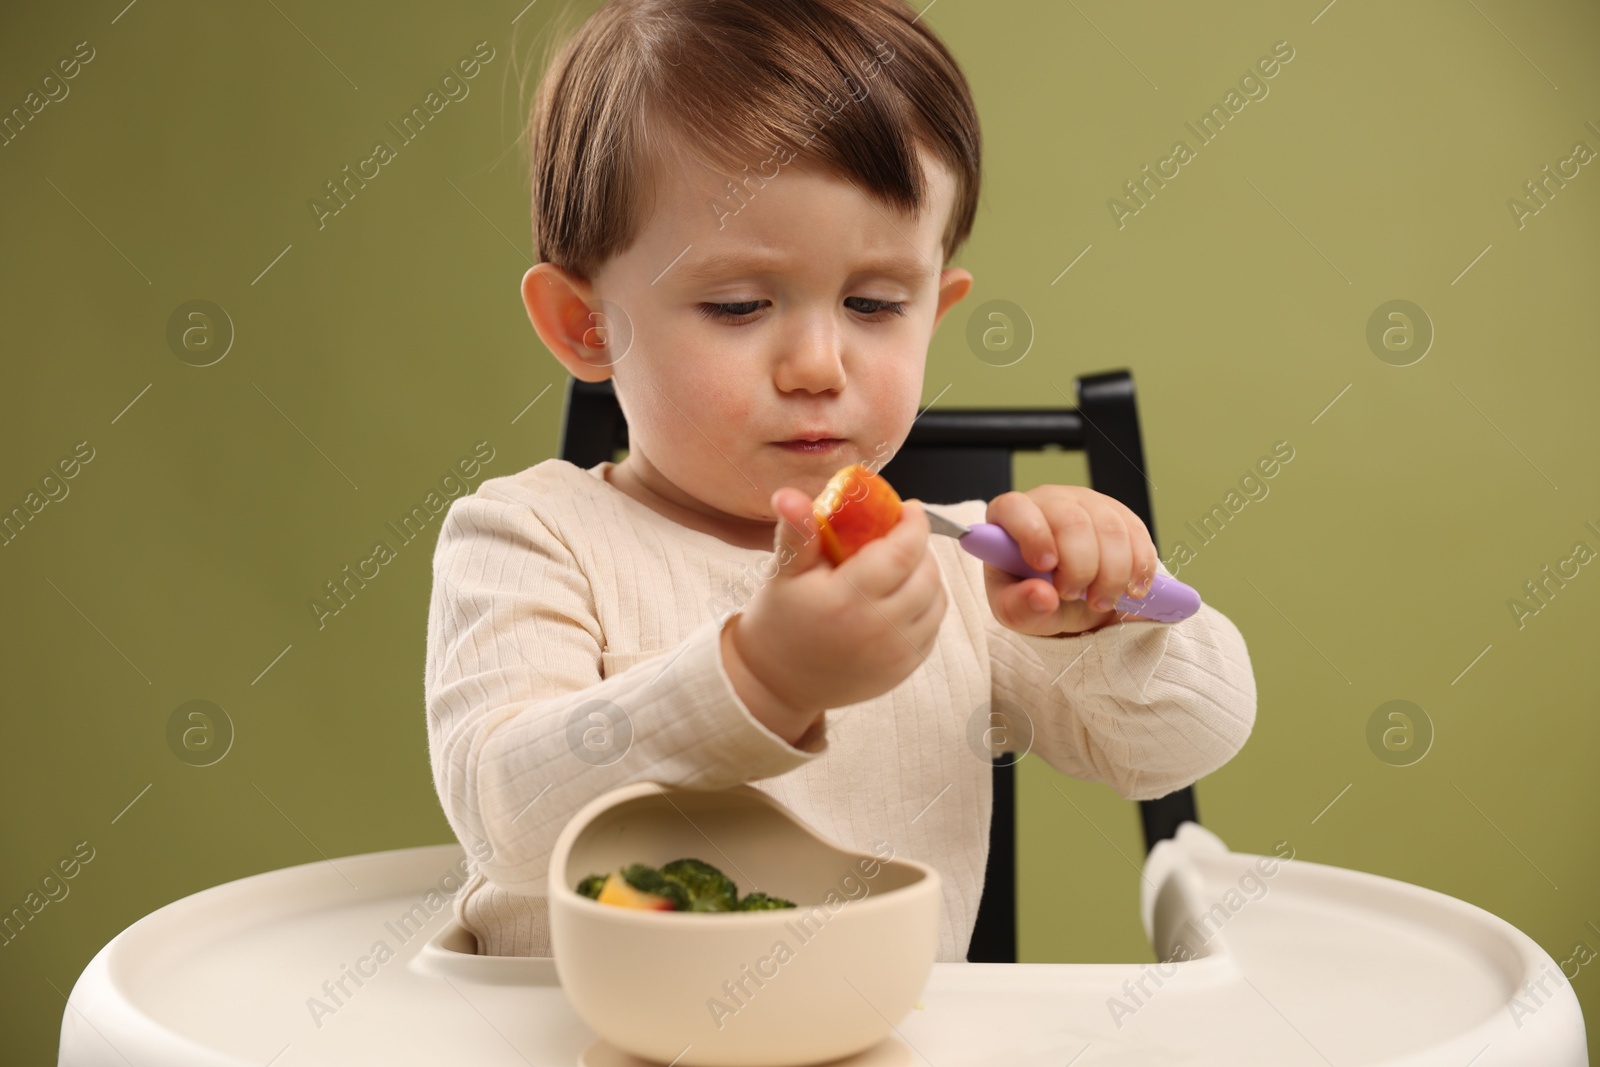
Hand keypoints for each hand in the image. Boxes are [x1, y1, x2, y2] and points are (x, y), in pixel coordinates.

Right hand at [727, 487, 947, 719]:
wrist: (780, 681)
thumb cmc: (781, 618)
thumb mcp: (784, 572)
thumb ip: (798, 531)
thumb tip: (790, 494)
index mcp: (847, 600)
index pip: (902, 553)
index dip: (914, 524)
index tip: (908, 508)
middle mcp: (878, 629)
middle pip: (926, 574)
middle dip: (920, 546)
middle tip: (901, 535)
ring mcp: (895, 653)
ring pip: (936, 599)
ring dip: (927, 574)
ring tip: (902, 563)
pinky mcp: (904, 668)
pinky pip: (933, 626)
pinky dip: (927, 603)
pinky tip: (902, 594)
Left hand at [982, 485, 1158, 635]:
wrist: (1069, 599)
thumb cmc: (1033, 595)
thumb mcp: (1015, 612)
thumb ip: (1020, 606)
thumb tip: (1041, 596)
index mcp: (1010, 517)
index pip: (1015, 508)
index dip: (1032, 534)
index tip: (1046, 567)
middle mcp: (1050, 501)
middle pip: (1072, 521)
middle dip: (1080, 567)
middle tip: (1075, 596)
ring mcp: (1088, 503)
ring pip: (1110, 528)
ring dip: (1112, 574)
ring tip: (1101, 601)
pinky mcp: (1120, 515)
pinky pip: (1137, 534)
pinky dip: (1139, 567)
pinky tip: (1131, 591)